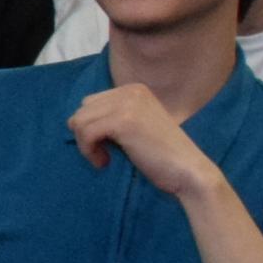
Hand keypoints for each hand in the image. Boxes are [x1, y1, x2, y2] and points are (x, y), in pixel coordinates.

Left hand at [69, 83, 223, 202]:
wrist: (189, 172)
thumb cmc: (162, 156)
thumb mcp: (136, 126)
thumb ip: (112, 117)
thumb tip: (73, 121)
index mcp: (134, 90)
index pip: (91, 102)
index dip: (92, 127)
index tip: (107, 147)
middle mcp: (131, 91)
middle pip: (83, 109)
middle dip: (86, 135)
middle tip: (103, 155)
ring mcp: (127, 104)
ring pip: (79, 121)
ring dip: (85, 145)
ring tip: (103, 159)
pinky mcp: (123, 121)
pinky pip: (85, 132)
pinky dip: (88, 151)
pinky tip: (104, 162)